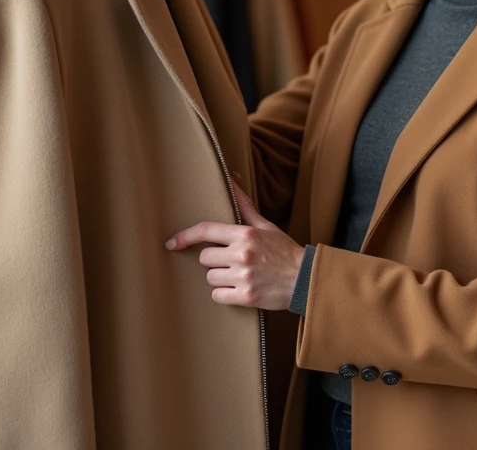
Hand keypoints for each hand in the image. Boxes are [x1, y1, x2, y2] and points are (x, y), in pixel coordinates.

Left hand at [166, 178, 304, 310]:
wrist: (304, 279)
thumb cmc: (283, 250)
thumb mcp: (265, 225)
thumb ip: (244, 205)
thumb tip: (232, 178)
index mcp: (245, 234)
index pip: (205, 231)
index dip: (185, 236)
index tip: (172, 243)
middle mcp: (242, 254)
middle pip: (204, 258)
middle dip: (214, 261)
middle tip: (231, 262)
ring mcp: (243, 276)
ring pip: (210, 278)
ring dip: (220, 278)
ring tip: (239, 276)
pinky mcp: (246, 297)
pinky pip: (217, 296)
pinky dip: (225, 294)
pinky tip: (239, 290)